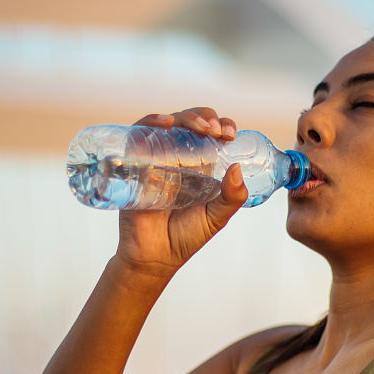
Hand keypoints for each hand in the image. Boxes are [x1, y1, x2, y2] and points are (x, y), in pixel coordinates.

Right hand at [113, 108, 246, 279]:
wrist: (154, 257)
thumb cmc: (185, 236)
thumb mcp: (217, 217)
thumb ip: (232, 197)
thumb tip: (237, 167)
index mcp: (199, 164)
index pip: (210, 132)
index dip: (222, 124)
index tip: (230, 134)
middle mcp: (177, 156)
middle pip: (189, 121)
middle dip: (205, 116)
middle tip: (216, 130)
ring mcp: (155, 158)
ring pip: (168, 123)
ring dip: (185, 116)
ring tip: (201, 126)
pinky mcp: (136, 163)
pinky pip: (139, 135)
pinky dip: (151, 122)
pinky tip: (166, 123)